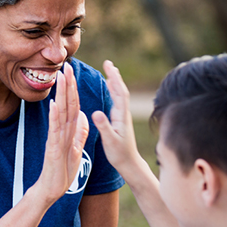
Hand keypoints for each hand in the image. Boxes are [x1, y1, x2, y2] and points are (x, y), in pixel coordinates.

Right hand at [34, 62, 89, 203]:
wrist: (51, 190)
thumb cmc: (61, 172)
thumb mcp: (75, 149)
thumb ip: (79, 133)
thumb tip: (83, 117)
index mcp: (67, 131)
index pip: (72, 106)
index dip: (73, 90)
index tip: (73, 74)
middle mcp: (60, 132)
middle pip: (65, 105)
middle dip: (67, 86)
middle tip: (66, 67)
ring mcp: (56, 139)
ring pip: (59, 114)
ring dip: (60, 95)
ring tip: (61, 79)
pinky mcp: (53, 148)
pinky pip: (54, 131)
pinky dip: (54, 117)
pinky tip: (54, 105)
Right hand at [91, 60, 144, 175]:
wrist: (129, 163)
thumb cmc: (119, 154)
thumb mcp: (110, 141)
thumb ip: (104, 126)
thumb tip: (96, 112)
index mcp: (121, 116)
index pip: (120, 93)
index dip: (115, 79)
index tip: (109, 67)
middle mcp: (123, 114)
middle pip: (121, 90)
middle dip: (114, 76)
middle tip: (108, 63)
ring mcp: (122, 116)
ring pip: (119, 94)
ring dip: (114, 81)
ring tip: (109, 70)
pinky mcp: (120, 120)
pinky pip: (116, 101)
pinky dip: (113, 91)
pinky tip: (110, 87)